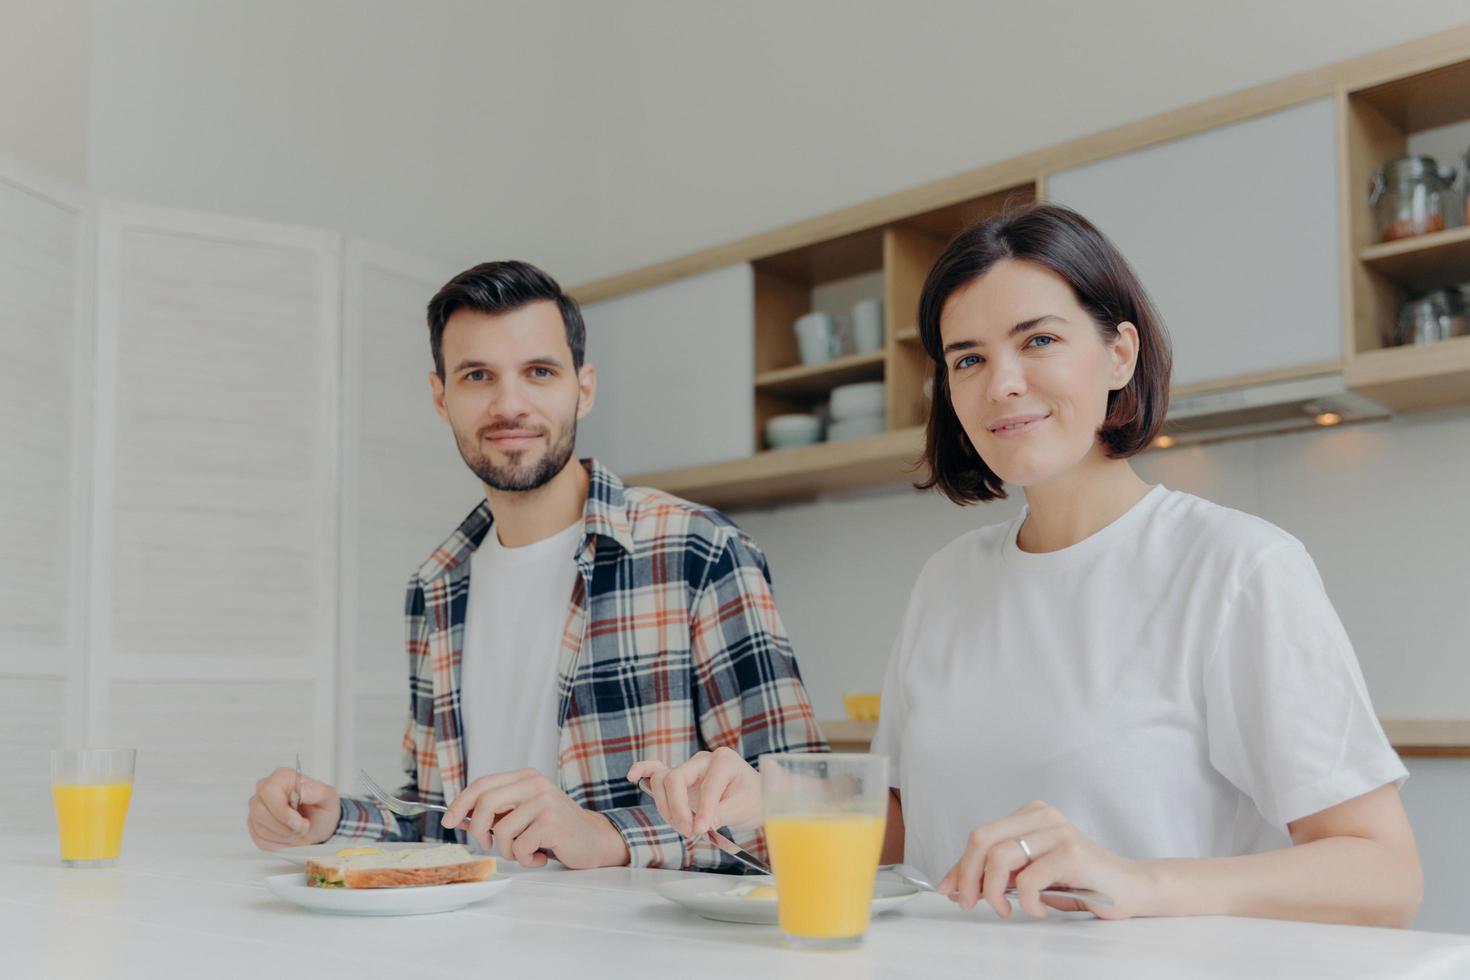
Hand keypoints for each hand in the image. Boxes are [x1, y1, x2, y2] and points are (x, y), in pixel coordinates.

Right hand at [247, 768, 339, 850]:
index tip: (299, 821)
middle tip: (303, 827)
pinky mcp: (254, 826)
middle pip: (260, 812)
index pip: (269, 791)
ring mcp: (257, 808)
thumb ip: (315, 792)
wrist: (319, 825)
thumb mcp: (328, 797)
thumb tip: (300, 791)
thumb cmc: (322, 808)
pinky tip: (290, 837)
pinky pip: (260, 840)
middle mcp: (265, 790)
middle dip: (285, 827)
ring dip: (284, 836)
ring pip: (260, 828)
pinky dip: (279, 844)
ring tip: (298, 831)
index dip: (282, 811)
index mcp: (282, 777)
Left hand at [441, 769, 629, 869]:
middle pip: (486, 802)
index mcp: (525, 778)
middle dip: (477, 829)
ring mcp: (544, 802)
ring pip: (501, 831)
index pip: (483, 784)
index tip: (448, 821)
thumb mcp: (525, 812)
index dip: (460, 803)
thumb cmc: (555, 829)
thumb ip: (497, 811)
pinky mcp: (552, 823)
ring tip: (526, 851)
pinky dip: (525, 859)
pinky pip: (519, 847)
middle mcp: (535, 784)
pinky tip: (540, 856)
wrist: (594, 840)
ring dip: (507, 851)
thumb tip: (457, 817)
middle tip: (486, 844)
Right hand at [626, 746, 762, 837]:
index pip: (706, 786)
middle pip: (675, 779)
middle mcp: (702, 760)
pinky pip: (655, 769)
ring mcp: (688, 768)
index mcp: (723, 761)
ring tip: (683, 826)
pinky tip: (632, 777)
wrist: (754, 797)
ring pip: (663, 781)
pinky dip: (642, 771)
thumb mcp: (745, 807)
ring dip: (667, 807)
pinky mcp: (678, 778)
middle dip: (678, 809)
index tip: (701, 830)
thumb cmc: (752, 798)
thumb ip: (722, 813)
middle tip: (690, 831)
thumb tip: (701, 823)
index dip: (702, 810)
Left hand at [935, 800, 1146, 919]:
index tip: (948, 888)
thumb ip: (1001, 873)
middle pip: (982, 838)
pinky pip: (1029, 879)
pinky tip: (1038, 909)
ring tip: (1006, 909)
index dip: (959, 865)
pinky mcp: (1070, 852)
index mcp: (1030, 814)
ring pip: (1000, 857)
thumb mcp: (1032, 873)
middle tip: (970, 902)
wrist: (1130, 888)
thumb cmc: (1081, 882)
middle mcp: (1042, 816)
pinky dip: (1027, 902)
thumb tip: (957, 886)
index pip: (981, 836)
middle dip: (968, 875)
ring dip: (994, 891)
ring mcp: (1057, 831)